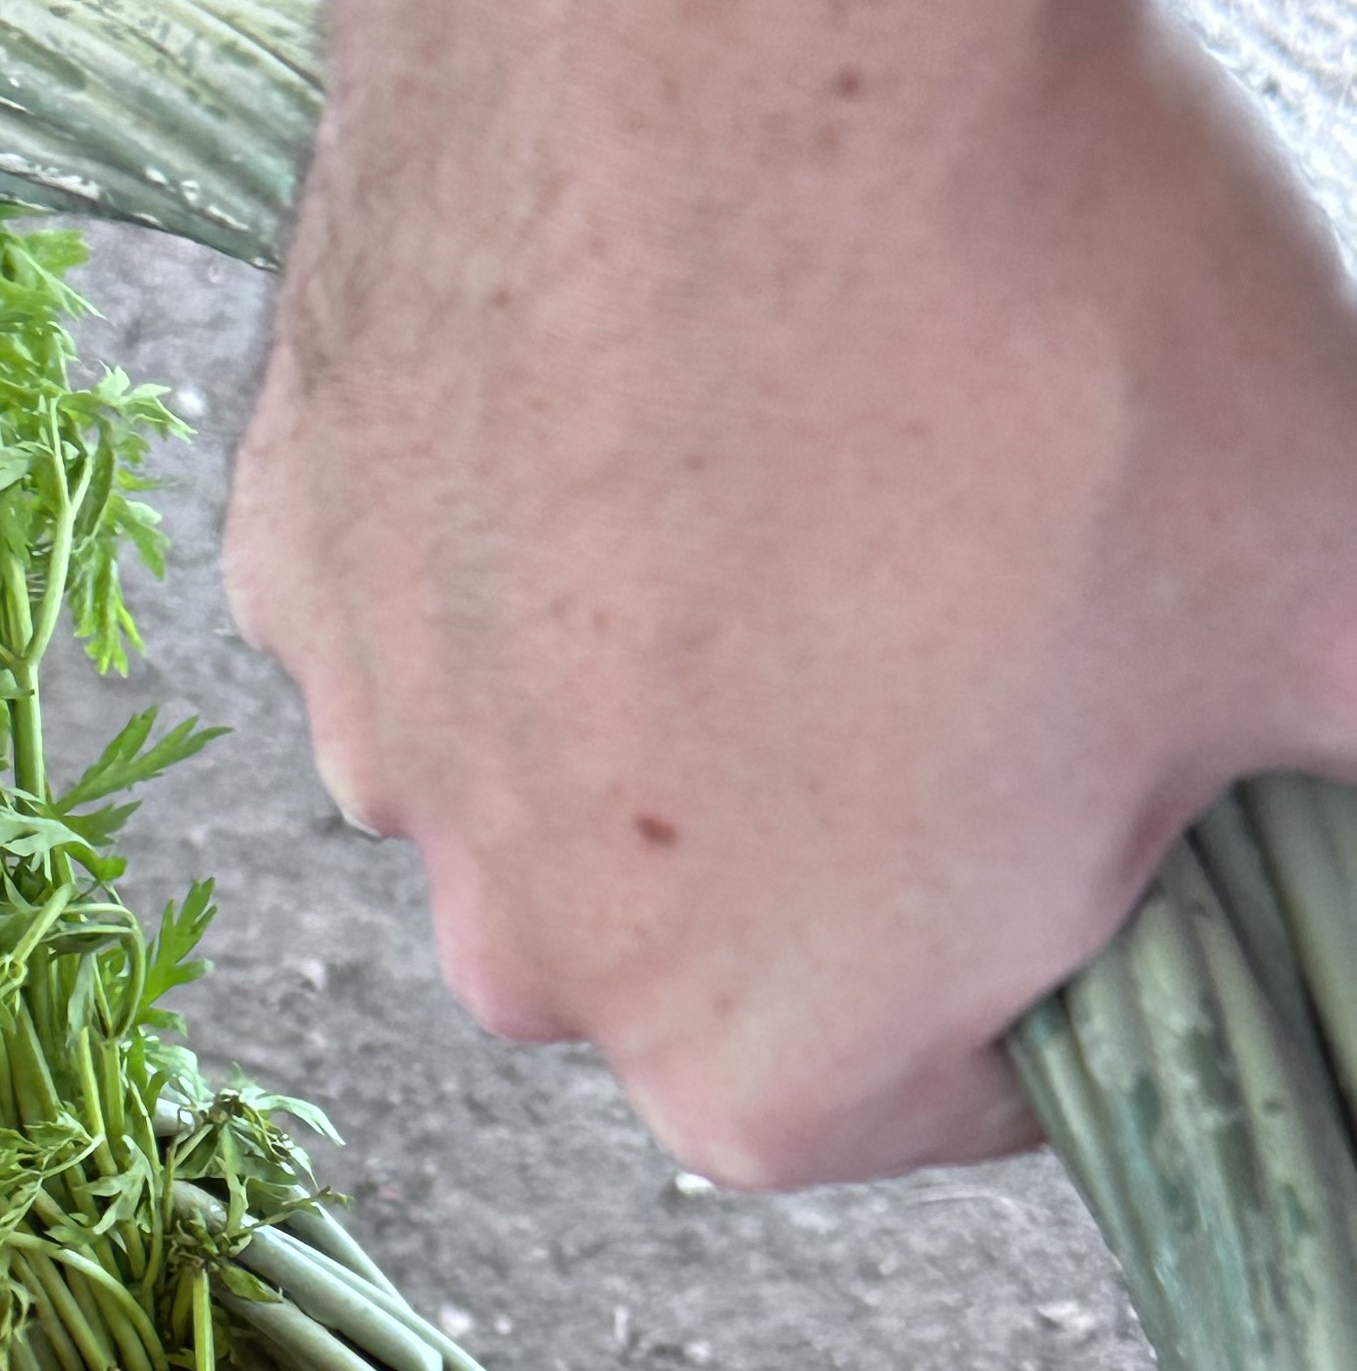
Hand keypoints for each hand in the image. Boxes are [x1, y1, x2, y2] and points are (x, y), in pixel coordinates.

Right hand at [224, 0, 1356, 1185]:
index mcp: (776, 1072)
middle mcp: (542, 971)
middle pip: (757, 939)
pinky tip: (677, 377)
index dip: (1084, 919)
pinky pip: (464, 599)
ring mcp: (394, 766)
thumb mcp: (1330, 612)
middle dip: (877, 811)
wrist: (741, 20)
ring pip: (592, 771)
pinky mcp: (304, 567)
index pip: (969, 1076)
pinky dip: (558, 529)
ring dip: (703, 670)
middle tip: (993, 580)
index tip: (1128, 783)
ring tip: (836, 452)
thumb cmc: (1030, 326)